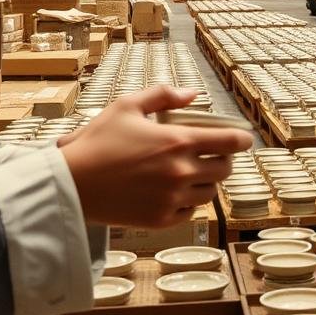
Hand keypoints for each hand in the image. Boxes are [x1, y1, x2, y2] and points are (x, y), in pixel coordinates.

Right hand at [60, 85, 252, 226]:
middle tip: (212, 155)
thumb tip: (193, 94)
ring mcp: (173, 199)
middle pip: (225, 169)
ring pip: (210, 193)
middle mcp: (182, 172)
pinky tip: (175, 193)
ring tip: (192, 173)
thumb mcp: (128, 106)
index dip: (243, 139)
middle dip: (223, 160)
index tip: (243, 139)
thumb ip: (163, 95)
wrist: (72, 184)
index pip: (231, 142)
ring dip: (206, 182)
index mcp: (178, 142)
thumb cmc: (98, 142)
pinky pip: (191, 212)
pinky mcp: (161, 220)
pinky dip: (189, 203)